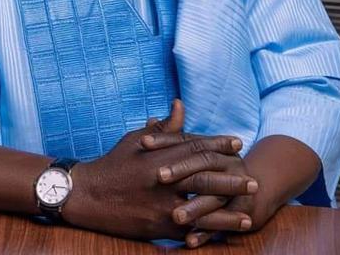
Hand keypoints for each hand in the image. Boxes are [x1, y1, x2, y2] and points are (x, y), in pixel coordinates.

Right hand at [61, 99, 255, 240]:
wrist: (86, 196)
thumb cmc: (113, 164)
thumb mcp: (135, 140)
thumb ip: (163, 128)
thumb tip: (180, 106)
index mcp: (158, 156)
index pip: (194, 147)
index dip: (217, 145)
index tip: (237, 143)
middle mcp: (162, 180)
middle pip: (204, 177)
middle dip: (230, 179)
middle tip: (253, 180)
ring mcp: (161, 204)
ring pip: (201, 206)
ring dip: (227, 211)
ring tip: (248, 214)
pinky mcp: (157, 226)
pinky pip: (188, 228)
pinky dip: (208, 230)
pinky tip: (224, 233)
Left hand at [146, 133, 324, 247]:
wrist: (251, 191)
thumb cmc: (212, 171)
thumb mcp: (192, 154)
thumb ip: (171, 140)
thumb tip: (149, 118)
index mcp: (213, 148)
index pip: (188, 140)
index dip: (165, 140)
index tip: (143, 143)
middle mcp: (227, 164)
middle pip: (203, 164)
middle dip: (181, 171)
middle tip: (158, 177)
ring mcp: (236, 189)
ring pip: (214, 198)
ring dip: (195, 208)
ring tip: (175, 216)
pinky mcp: (240, 213)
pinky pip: (223, 225)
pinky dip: (206, 233)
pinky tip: (189, 241)